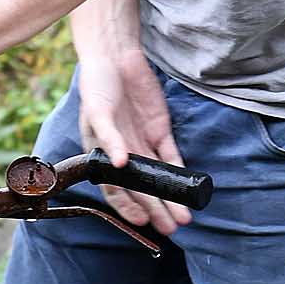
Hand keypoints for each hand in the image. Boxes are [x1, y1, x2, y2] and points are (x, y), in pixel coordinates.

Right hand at [77, 41, 190, 235]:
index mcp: (102, 154)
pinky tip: (187, 188)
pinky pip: (170, 156)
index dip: (128, 207)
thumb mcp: (97, 110)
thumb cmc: (97, 84)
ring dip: (170, 197)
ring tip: (183, 217)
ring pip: (159, 177)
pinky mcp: (159, 130)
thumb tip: (119, 165)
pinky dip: (178, 172)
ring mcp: (143, 143)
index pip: (115, 190)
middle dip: (156, 209)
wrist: (115, 56)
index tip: (142, 221)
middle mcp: (123, 153)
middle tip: (171, 228)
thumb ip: (109, 137)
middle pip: (142, 188)